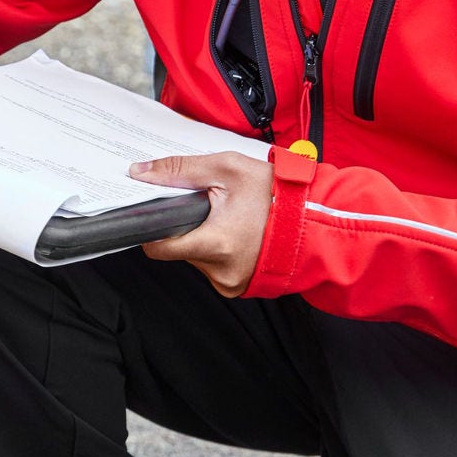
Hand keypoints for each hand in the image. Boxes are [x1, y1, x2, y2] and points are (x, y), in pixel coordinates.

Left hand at [130, 151, 272, 296]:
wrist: (314, 217)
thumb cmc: (277, 194)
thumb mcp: (226, 169)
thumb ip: (179, 170)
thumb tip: (142, 172)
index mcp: (216, 244)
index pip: (158, 248)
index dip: (151, 229)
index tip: (154, 215)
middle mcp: (221, 270)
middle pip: (178, 250)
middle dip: (185, 227)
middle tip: (208, 209)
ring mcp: (230, 282)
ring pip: (195, 259)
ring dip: (202, 239)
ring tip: (227, 220)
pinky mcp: (237, 287)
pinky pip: (212, 268)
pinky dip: (216, 251)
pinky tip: (234, 235)